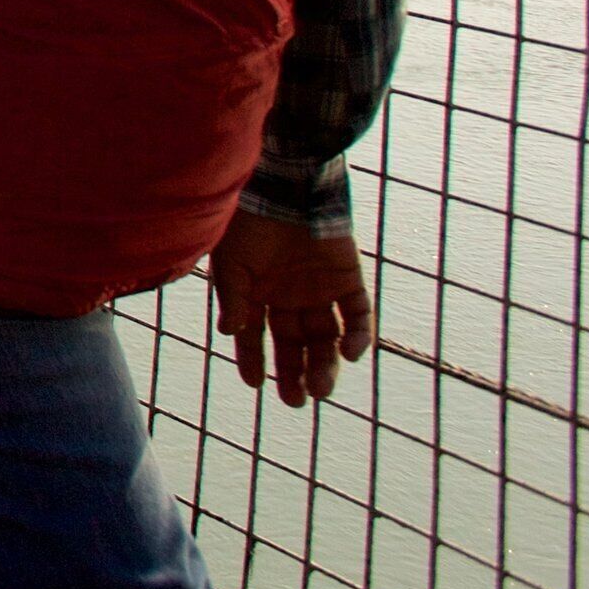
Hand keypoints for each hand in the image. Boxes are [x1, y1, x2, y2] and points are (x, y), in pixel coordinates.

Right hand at [207, 211, 373, 407]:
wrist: (286, 186)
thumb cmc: (249, 221)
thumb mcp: (231, 263)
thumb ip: (234, 298)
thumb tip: (230, 333)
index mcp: (259, 293)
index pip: (257, 335)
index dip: (255, 359)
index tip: (256, 384)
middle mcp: (290, 295)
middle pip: (296, 343)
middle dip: (295, 373)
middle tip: (297, 402)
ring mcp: (321, 289)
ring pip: (327, 337)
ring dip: (325, 364)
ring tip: (321, 389)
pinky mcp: (350, 279)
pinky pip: (358, 315)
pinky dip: (359, 336)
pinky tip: (349, 354)